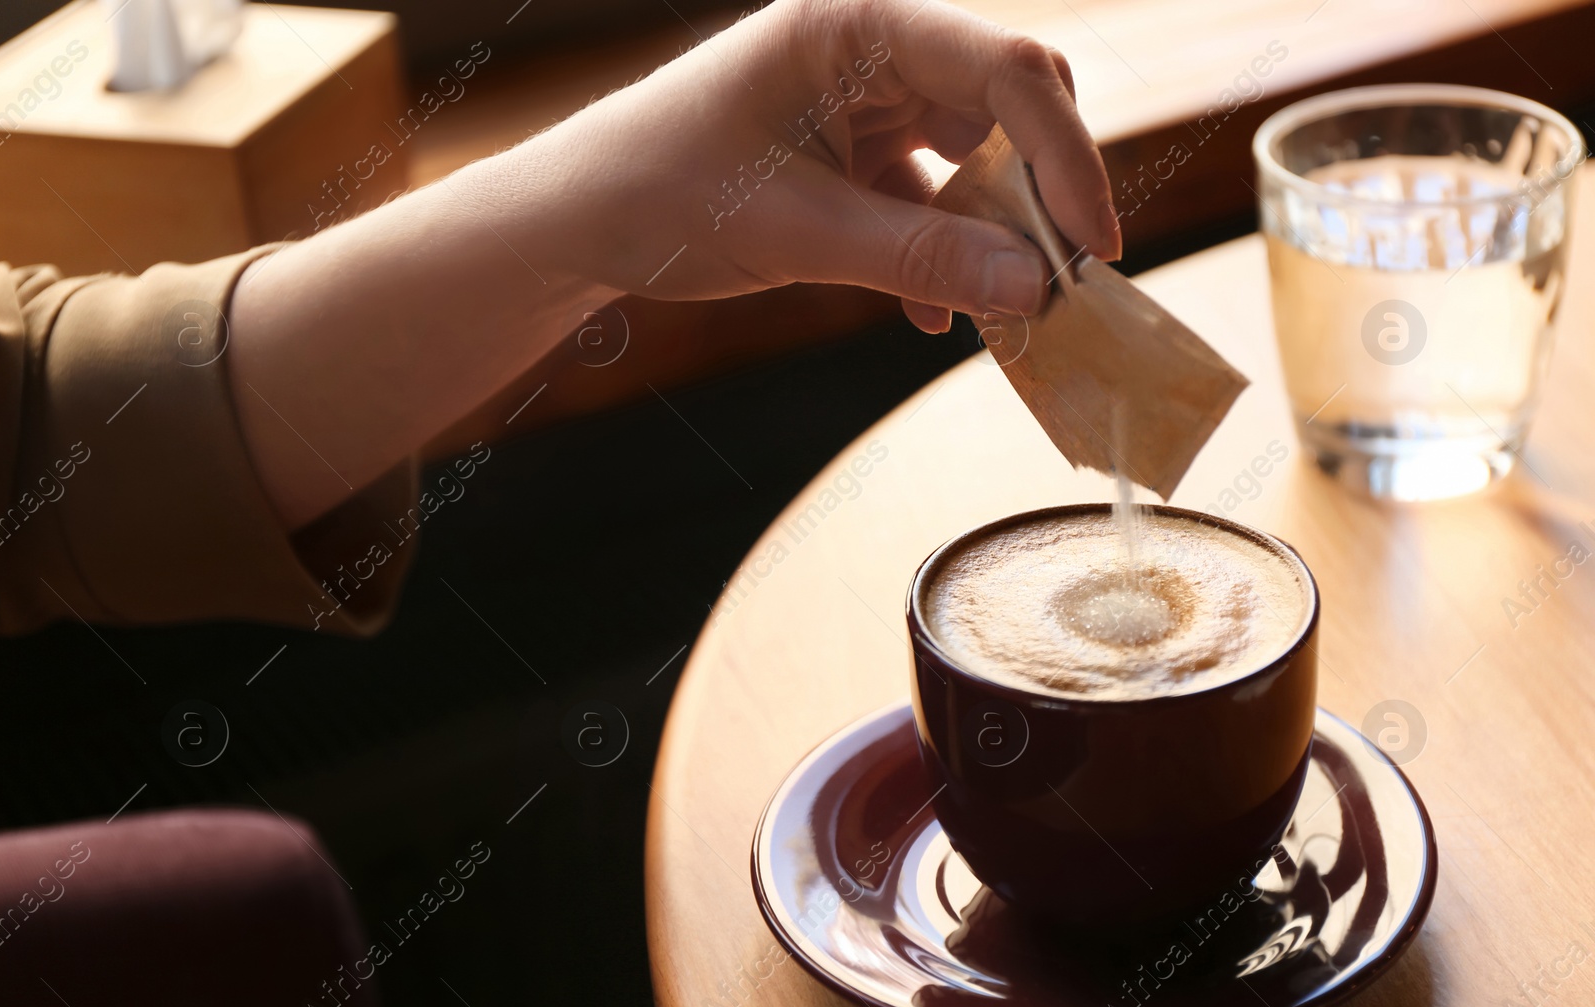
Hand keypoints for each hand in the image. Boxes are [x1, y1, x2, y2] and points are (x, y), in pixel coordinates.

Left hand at [503, 0, 1120, 331]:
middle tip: (1060, 279)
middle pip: (1007, 106)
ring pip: (973, 156)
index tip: (1092, 248)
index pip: (1007, 71)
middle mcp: (871, 48)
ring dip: (990, 233)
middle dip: (1038, 195)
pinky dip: (938, 252)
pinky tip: (926, 313)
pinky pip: (926, 196)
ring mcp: (862, 99)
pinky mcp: (850, 150)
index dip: (1068, 157)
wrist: (578, 220)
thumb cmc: (660, 193)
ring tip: (998, 306)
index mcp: (858, 24)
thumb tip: (1034, 287)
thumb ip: (920, 256)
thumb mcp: (796, 232)